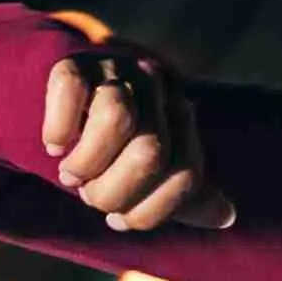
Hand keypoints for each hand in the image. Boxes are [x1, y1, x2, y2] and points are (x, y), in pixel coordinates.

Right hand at [41, 45, 235, 235]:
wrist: (73, 93)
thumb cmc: (116, 146)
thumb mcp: (154, 171)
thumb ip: (185, 195)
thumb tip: (226, 216)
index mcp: (182, 116)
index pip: (186, 175)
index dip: (150, 211)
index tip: (119, 218)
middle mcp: (157, 88)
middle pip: (150, 153)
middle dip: (112, 193)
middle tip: (90, 195)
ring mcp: (117, 70)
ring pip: (116, 118)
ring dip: (85, 163)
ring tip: (71, 174)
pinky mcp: (75, 62)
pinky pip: (71, 90)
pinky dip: (59, 129)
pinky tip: (55, 144)